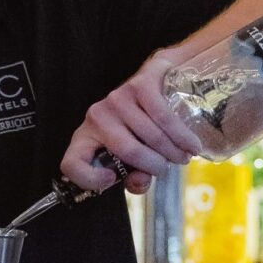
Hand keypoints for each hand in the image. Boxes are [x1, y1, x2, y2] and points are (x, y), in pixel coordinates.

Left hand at [60, 52, 200, 194]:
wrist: (153, 81)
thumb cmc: (140, 126)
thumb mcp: (132, 156)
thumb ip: (135, 176)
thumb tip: (141, 182)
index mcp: (87, 137)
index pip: (72, 163)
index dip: (89, 179)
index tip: (113, 179)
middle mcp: (98, 116)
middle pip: (128, 151)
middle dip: (156, 165)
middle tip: (169, 166)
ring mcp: (117, 98)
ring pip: (151, 136)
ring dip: (174, 152)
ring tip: (183, 155)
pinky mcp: (139, 85)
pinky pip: (164, 118)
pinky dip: (182, 136)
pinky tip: (191, 144)